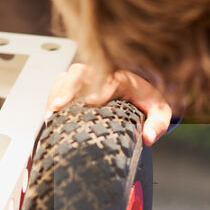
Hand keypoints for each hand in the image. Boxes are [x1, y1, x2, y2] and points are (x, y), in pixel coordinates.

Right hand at [45, 63, 172, 145]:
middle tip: (60, 106)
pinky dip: (53, 98)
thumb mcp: (160, 113)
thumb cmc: (149, 102)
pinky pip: (61, 86)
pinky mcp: (78, 86)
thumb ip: (158, 124)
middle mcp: (103, 74)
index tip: (92, 102)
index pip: (110, 78)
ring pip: (67, 77)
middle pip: (81, 72)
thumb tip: (148, 137)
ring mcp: (89, 79)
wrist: (143, 94)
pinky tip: (49, 115)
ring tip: (51, 114)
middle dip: (68, 88)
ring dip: (57, 94)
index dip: (100, 88)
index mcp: (125, 77)